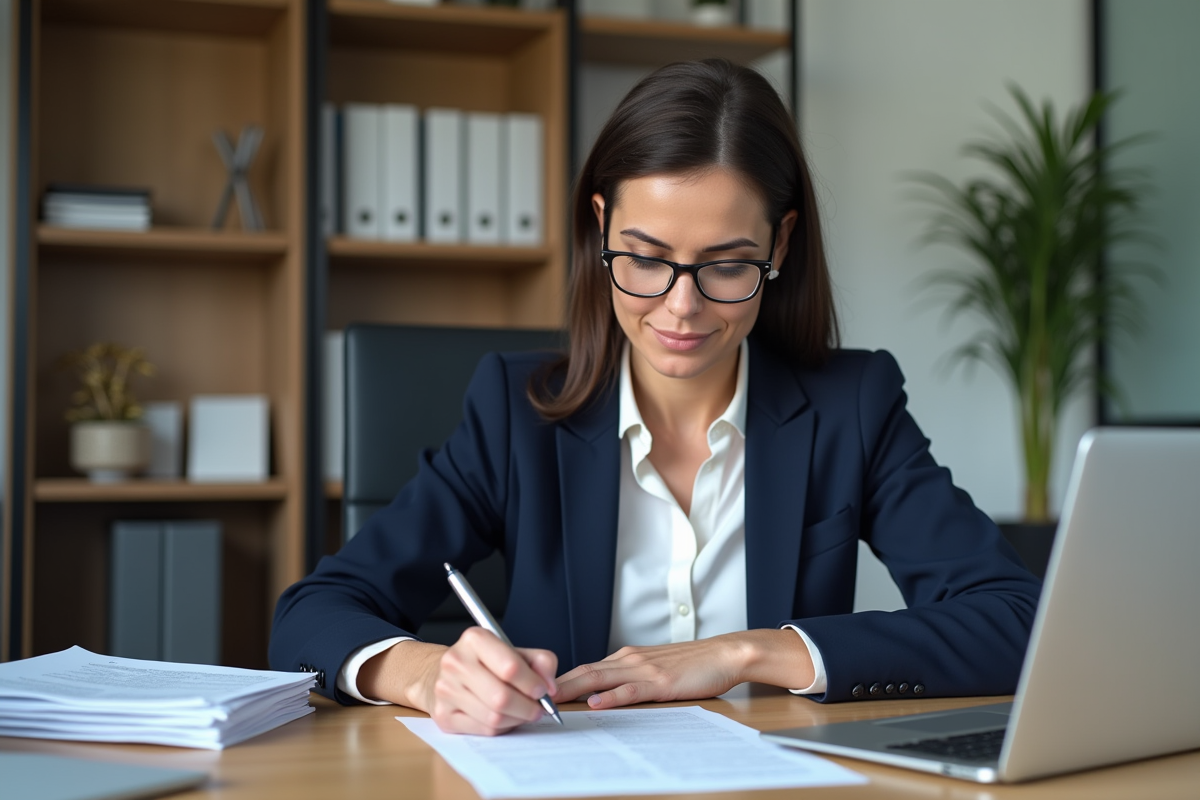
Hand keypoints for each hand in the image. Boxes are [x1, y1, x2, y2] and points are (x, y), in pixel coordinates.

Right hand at [418, 627, 558, 735]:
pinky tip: (506, 718)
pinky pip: (484, 730)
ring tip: (523, 712)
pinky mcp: (443, 716)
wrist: (448, 673)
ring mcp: (446, 690)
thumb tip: (550, 688)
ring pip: (493, 718)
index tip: (544, 691)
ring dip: (517, 719)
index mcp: (475, 639)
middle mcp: (456, 662)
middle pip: (501, 697)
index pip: (510, 667)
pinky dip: (502, 728)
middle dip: (528, 708)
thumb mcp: (516, 651)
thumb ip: (541, 662)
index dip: (532, 684)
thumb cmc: (488, 663)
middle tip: (539, 709)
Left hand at [555, 630, 813, 709]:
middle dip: (556, 683)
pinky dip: (612, 696)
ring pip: (600, 678)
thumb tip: (603, 692)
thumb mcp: (654, 668)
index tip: (538, 690)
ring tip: (550, 699)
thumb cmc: (693, 664)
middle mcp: (629, 659)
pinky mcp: (660, 681)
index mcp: (627, 657)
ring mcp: (644, 669)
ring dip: (574, 689)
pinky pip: (631, 690)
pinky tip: (598, 703)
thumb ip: (629, 678)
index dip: (561, 680)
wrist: (724, 653)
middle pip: (584, 672)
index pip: (587, 669)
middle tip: (529, 693)